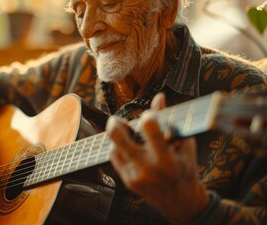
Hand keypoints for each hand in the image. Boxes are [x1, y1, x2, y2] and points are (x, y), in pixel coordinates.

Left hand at [107, 93, 208, 223]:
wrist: (180, 202)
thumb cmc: (185, 169)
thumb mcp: (184, 145)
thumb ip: (170, 120)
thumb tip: (159, 97)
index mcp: (166, 159)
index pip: (149, 128)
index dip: (147, 116)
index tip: (148, 115)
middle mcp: (147, 168)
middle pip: (118, 138)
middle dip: (115, 123)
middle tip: (117, 119)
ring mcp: (134, 176)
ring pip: (114, 147)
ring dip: (117, 137)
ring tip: (125, 132)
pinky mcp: (127, 181)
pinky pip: (114, 158)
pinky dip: (118, 149)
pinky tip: (126, 145)